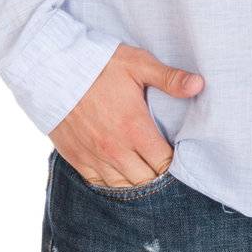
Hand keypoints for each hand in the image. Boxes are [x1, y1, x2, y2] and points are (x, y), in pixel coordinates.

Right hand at [48, 44, 203, 186]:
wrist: (52, 69)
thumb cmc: (98, 65)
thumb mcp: (137, 64)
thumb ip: (169, 78)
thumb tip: (199, 85)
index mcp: (135, 128)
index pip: (165, 164)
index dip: (175, 163)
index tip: (178, 154)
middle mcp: (116, 150)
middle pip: (147, 181)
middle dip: (158, 175)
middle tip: (163, 162)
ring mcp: (95, 157)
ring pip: (124, 187)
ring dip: (137, 181)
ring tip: (145, 170)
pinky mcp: (77, 159)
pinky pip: (100, 185)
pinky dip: (113, 183)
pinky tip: (120, 173)